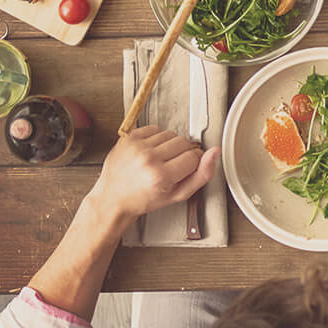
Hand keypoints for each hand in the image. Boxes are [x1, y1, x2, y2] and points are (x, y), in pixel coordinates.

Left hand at [89, 126, 219, 220]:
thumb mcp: (178, 195)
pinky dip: (157, 138)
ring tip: (160, 159)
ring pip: (171, 134)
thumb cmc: (144, 199)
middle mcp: (148, 159)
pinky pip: (155, 128)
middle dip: (182, 153)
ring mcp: (137, 147)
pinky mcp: (129, 138)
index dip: (193, 163)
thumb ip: (202, 175)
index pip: (194, 156)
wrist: (113, 198)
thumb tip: (214, 153)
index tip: (184, 170)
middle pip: (184, 142)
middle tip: (171, 166)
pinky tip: (151, 152)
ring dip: (170, 145)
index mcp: (161, 176)